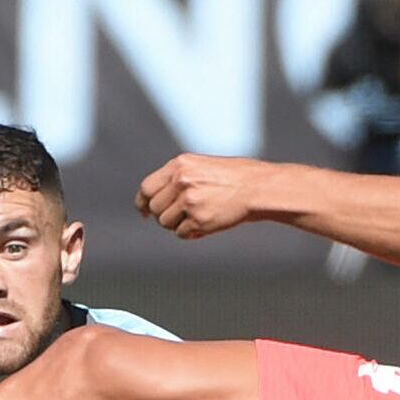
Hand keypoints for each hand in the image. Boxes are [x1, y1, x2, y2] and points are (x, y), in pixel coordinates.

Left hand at [135, 154, 266, 238]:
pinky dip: (191, 233)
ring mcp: (189, 201)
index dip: (142, 201)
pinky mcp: (199, 220)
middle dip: (164, 214)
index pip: (147, 187)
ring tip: (197, 216)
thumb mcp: (200, 166)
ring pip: (165, 223)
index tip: (144, 211)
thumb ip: (177, 178)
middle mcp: (181, 181)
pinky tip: (206, 225)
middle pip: (155, 207)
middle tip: (181, 215)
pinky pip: (181, 233)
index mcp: (179, 165)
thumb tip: (150, 199)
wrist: (257, 188)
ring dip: (178, 224)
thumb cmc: (232, 177)